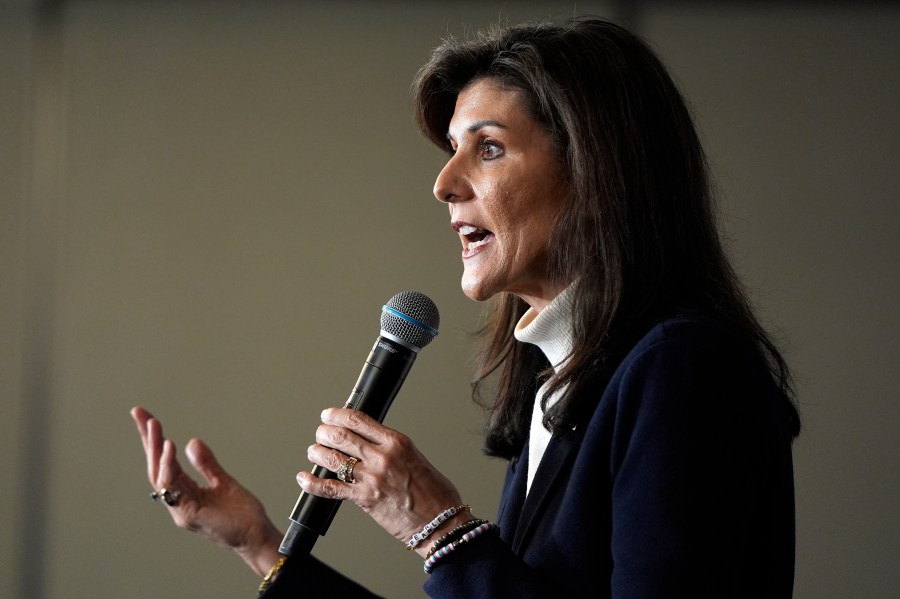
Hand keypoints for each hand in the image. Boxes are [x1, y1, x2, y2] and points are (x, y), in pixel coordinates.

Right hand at [130, 406, 282, 575]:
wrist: (256, 535)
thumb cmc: (240, 514)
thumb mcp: (223, 481)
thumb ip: (207, 464)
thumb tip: (192, 441)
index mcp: (185, 490)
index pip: (164, 461)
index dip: (154, 440)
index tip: (145, 416)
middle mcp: (178, 499)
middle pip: (155, 466)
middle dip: (147, 439)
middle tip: (140, 414)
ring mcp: (180, 508)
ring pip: (160, 476)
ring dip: (156, 450)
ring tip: (155, 427)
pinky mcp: (188, 514)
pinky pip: (172, 488)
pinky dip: (169, 467)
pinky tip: (170, 448)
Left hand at [298, 408, 472, 558]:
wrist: (441, 522)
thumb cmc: (434, 493)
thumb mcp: (415, 457)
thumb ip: (391, 448)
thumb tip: (368, 441)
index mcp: (397, 442)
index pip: (358, 419)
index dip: (337, 415)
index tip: (329, 415)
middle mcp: (383, 457)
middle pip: (341, 436)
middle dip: (324, 432)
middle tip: (320, 433)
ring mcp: (372, 478)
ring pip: (332, 458)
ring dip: (316, 453)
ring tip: (314, 452)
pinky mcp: (364, 499)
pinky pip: (330, 489)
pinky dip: (312, 483)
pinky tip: (304, 479)